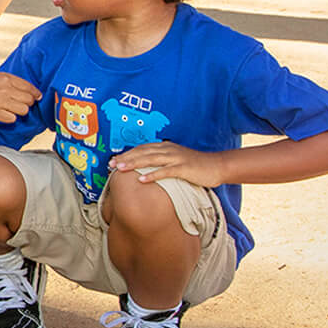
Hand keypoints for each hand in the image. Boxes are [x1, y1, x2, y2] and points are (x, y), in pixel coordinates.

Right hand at [0, 71, 40, 122]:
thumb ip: (12, 82)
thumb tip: (33, 93)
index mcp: (6, 78)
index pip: (30, 87)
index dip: (35, 94)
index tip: (36, 98)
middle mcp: (4, 88)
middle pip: (29, 100)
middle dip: (27, 104)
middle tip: (19, 104)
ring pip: (23, 110)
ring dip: (19, 112)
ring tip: (11, 109)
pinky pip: (12, 119)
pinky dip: (9, 118)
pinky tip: (2, 114)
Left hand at [110, 143, 226, 188]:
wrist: (217, 165)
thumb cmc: (194, 165)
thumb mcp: (175, 160)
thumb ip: (161, 161)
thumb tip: (144, 167)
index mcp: (165, 147)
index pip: (141, 149)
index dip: (126, 154)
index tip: (112, 161)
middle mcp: (168, 150)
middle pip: (142, 152)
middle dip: (125, 158)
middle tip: (110, 164)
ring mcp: (176, 158)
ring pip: (150, 159)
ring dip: (134, 164)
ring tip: (120, 169)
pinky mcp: (184, 168)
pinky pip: (165, 171)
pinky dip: (152, 175)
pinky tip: (141, 179)